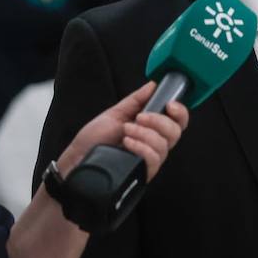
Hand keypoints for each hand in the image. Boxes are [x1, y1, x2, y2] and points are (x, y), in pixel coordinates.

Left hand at [59, 81, 189, 181]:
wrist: (77, 159)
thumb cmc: (94, 139)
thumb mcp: (115, 113)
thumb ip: (137, 100)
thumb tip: (153, 85)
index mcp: (150, 129)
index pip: (177, 122)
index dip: (180, 112)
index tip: (170, 104)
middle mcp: (153, 144)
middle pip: (175, 132)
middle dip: (159, 121)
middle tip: (140, 117)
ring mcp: (148, 159)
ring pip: (164, 145)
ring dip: (145, 133)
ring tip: (126, 130)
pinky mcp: (142, 172)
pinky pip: (153, 159)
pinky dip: (141, 147)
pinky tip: (127, 143)